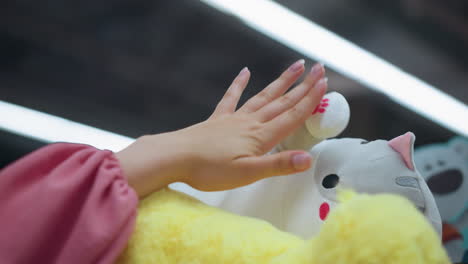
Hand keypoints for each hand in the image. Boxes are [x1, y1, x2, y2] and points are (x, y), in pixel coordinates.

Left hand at [116, 60, 326, 197]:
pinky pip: (231, 98)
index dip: (310, 99)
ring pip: (263, 96)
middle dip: (303, 85)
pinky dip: (239, 84)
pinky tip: (244, 72)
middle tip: (318, 67)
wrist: (175, 157)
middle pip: (282, 101)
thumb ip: (278, 165)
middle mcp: (251, 123)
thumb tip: (307, 160)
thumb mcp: (247, 174)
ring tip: (294, 66)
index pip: (292, 115)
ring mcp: (234, 119)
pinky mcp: (218, 120)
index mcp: (261, 136)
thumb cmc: (209, 169)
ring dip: (280, 82)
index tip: (324, 83)